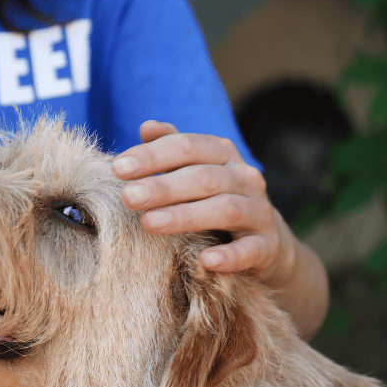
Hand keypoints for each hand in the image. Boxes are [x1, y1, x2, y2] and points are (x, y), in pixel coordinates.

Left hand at [113, 121, 296, 287]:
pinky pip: (250, 250)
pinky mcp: (268, 246)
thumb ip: (172, 150)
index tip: (118, 168)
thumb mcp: (196, 171)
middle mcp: (245, 178)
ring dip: (185, 216)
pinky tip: (205, 260)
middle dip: (163, 187)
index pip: (187, 147)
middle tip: (128, 197)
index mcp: (223, 154)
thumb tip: (147, 126)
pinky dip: (229, 255)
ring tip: (149, 224)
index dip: (152, 156)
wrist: (268, 241)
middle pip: (203, 177)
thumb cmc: (216, 200)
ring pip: (225, 209)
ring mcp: (259, 212)